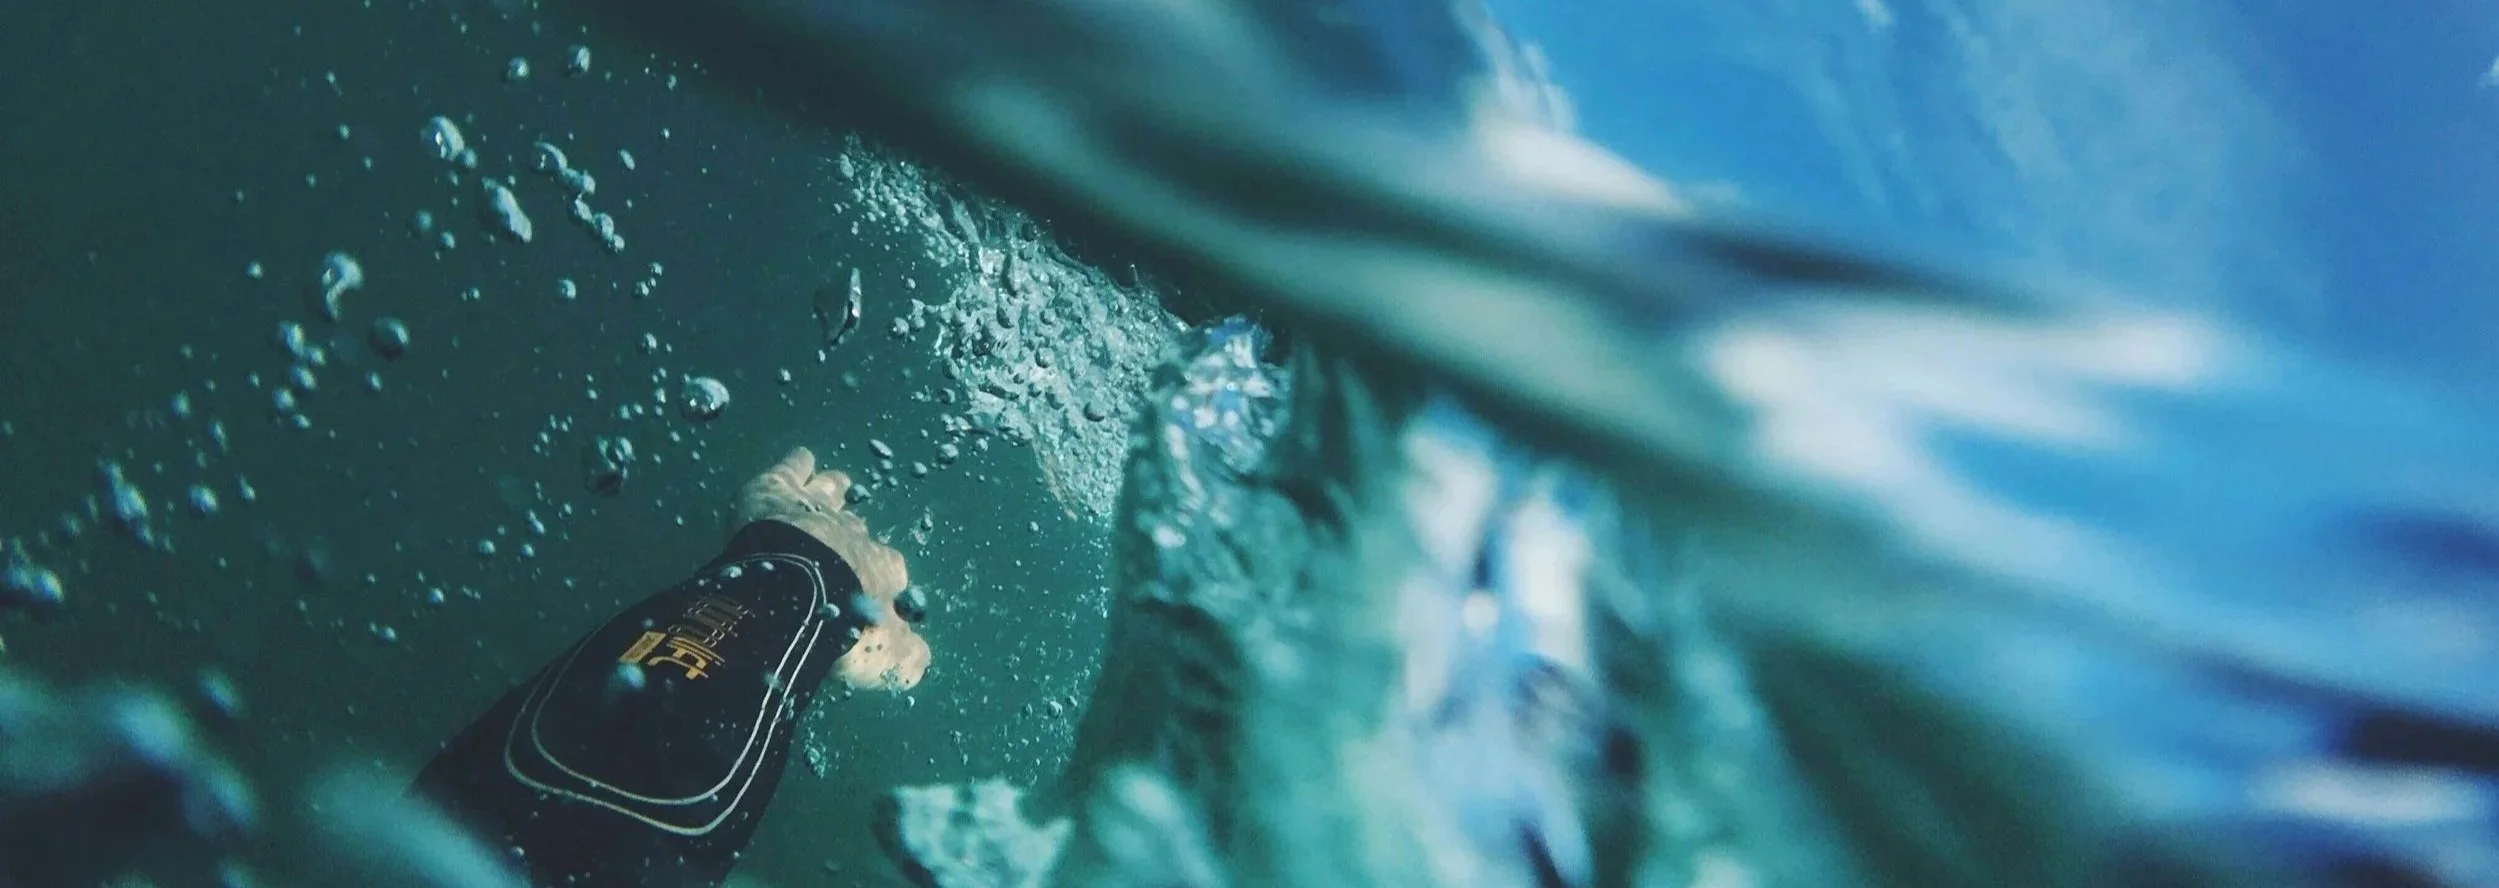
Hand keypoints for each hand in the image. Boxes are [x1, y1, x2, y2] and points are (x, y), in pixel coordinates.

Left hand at [735, 447, 929, 691]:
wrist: (794, 597)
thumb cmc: (843, 630)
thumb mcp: (886, 658)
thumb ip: (906, 658)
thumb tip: (921, 662)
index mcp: (879, 573)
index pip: (888, 571)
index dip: (882, 578)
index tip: (878, 586)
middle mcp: (852, 536)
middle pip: (855, 531)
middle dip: (853, 532)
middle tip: (847, 533)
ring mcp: (814, 511)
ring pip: (829, 495)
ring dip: (833, 489)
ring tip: (836, 481)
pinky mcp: (777, 494)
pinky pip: (792, 471)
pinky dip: (797, 465)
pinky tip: (800, 459)